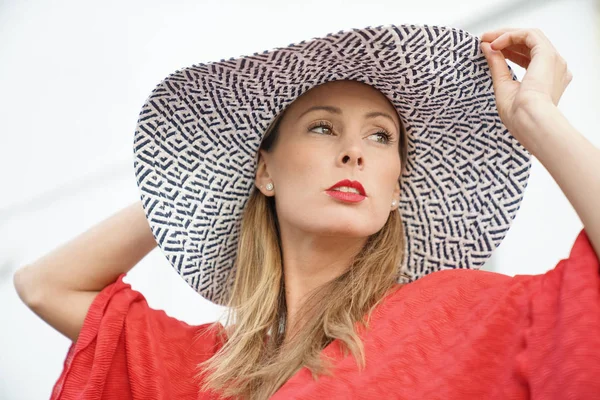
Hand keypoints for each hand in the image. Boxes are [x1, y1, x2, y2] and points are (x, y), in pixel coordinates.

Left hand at [480, 28, 572, 151]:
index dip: (508, 51)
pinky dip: (511, 36)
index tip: (489, 50)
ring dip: (506, 35)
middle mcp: (555, 68)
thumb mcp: (503, 85)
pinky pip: (529, 35)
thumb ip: (497, 65)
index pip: (528, 57)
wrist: (529, 121)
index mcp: (548, 80)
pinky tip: (495, 43)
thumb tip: (487, 47)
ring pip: (530, 36)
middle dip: (506, 40)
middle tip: (485, 40)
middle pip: (530, 44)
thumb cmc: (518, 115)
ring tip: (486, 39)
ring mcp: (554, 60)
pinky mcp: (547, 55)